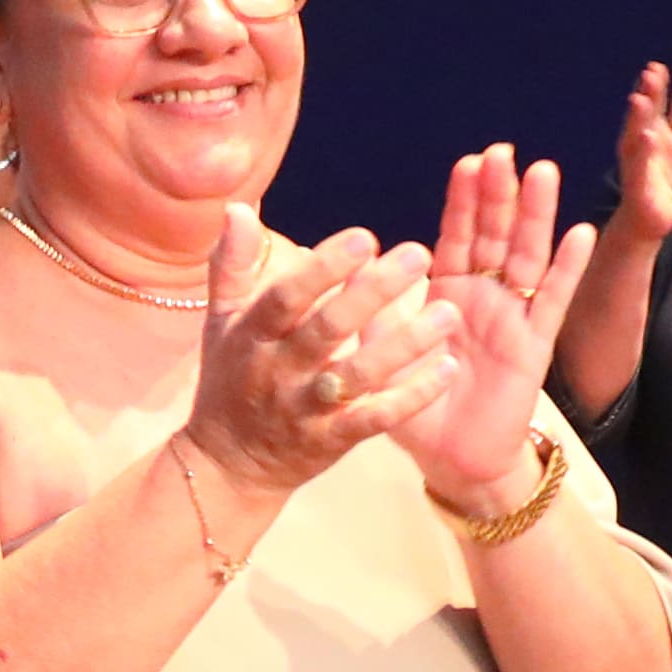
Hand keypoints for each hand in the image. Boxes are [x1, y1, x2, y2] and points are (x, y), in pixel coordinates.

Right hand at [182, 213, 450, 493]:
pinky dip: (411, 396)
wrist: (229, 464)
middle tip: (419, 255)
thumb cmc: (231, 377)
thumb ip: (232, 264)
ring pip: (359, 376)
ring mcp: (307, 409)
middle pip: (327, 331)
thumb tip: (238, 207)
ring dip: (405, 345)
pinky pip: (376, 419)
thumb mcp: (222, 321)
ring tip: (449, 313)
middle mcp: (279, 371)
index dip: (324, 269)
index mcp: (253, 335)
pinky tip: (447, 368)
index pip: (286, 297)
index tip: (365, 238)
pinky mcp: (333, 441)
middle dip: (372, 294)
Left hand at [389, 146, 578, 504]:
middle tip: (503, 152)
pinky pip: (553, 301)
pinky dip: (568, 267)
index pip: (455, 237)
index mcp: (446, 295)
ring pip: (527, 256)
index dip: (462, 201)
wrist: (452, 462)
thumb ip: (373, 313)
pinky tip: (581, 233)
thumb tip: (350, 266)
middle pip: (494, 235)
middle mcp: (483, 298)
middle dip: (498, 194)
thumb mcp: (381, 356)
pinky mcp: (535, 346)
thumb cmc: (417, 410)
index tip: (468, 162)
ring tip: (543, 172)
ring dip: (536, 215)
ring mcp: (512, 318)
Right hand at [612, 60, 671, 243]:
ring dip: (637, 120)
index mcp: (651, 128)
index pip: (653, 103)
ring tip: (641, 100)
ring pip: (636, 140)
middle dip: (646, 96)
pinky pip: (640, 170)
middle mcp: (639, 144)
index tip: (658, 67)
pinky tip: (647, 137)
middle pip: (642, 117)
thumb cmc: (667, 172)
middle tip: (650, 74)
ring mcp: (637, 166)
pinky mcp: (639, 189)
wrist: (653, 216)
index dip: (656, 86)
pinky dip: (643, 153)